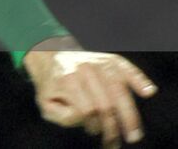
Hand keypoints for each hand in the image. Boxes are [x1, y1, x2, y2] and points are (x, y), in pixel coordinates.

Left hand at [24, 38, 156, 146]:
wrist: (49, 56)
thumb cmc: (52, 86)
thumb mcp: (47, 103)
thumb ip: (62, 116)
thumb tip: (85, 118)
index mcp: (66, 79)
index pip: (87, 109)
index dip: (93, 124)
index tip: (92, 131)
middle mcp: (84, 68)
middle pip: (106, 103)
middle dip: (113, 126)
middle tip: (116, 142)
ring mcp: (98, 62)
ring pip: (119, 89)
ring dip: (129, 115)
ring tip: (134, 134)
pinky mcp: (109, 59)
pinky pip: (127, 68)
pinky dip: (139, 79)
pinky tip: (148, 91)